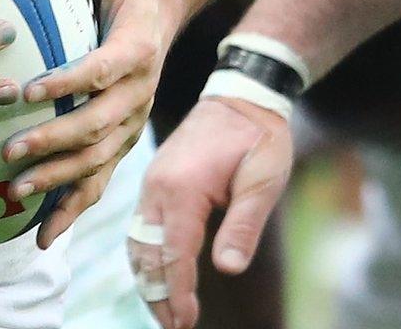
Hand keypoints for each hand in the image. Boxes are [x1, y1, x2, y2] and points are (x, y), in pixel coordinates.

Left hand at [6, 0, 181, 247]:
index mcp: (136, 49)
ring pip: (98, 159)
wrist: (158, 12)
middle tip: (12, 151)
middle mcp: (138, 92)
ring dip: (59, 178)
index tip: (30, 90)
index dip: (70, 81)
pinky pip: (98, 182)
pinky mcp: (120, 142)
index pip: (103, 69)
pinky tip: (42, 236)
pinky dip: (72, 210)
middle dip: (56, 141)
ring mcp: (131, 122)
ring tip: (18, 190)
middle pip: (99, 123)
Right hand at [130, 96, 294, 328]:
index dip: (178, 292)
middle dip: (157, 294)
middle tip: (173, 327)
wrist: (242, 95)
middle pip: (147, 254)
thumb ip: (245, 224)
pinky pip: (139, 227)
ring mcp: (151, 183)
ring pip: (137, 243)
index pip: (174, 253)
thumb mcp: (264, 179)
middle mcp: (157, 187)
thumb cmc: (259, 137)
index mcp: (182, 188)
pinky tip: (156, 276)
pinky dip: (145, 257)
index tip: (184, 323)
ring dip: (147, 279)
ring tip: (163, 311)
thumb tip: (228, 268)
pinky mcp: (155, 182)